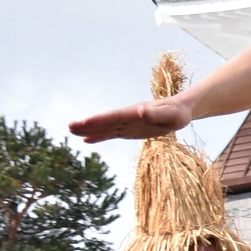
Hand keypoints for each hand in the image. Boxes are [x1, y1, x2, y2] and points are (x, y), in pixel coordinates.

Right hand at [69, 96, 192, 142]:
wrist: (181, 110)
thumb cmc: (178, 113)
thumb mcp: (172, 115)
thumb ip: (156, 114)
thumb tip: (140, 111)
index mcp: (136, 113)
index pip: (115, 117)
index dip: (100, 120)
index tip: (84, 122)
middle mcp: (129, 117)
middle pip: (106, 121)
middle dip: (88, 124)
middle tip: (69, 126)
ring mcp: (128, 123)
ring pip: (106, 127)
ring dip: (90, 129)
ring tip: (71, 130)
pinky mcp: (130, 130)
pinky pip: (112, 133)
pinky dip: (100, 136)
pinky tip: (87, 139)